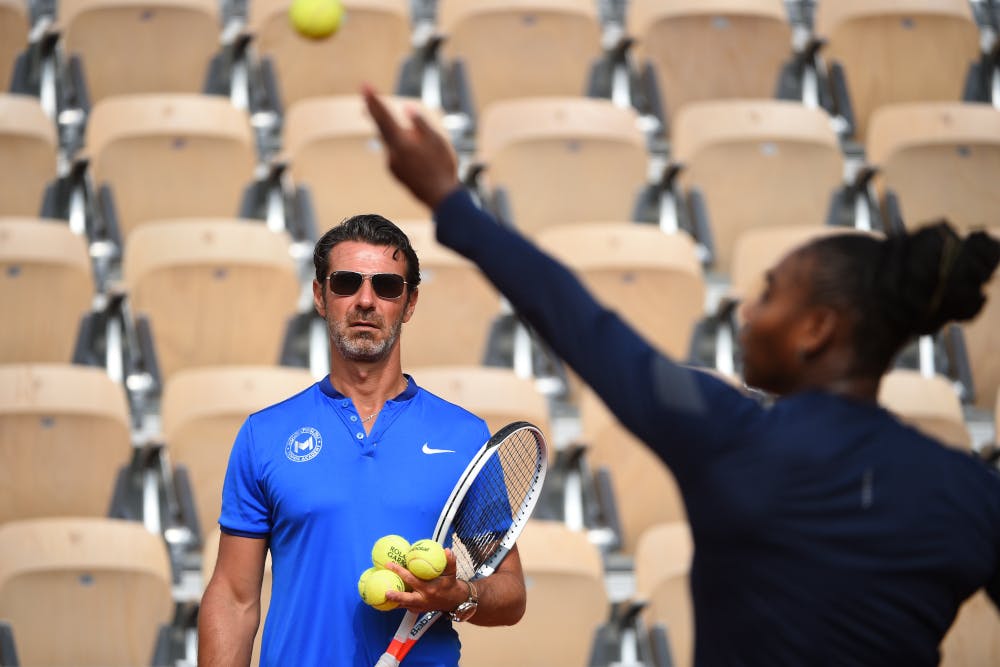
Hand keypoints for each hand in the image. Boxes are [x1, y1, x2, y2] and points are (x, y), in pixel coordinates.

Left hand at [362, 85, 461, 210]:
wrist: (441, 198)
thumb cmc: (442, 167)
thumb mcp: (436, 140)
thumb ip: (419, 123)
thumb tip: (406, 108)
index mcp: (401, 142)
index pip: (384, 116)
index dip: (374, 100)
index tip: (365, 86)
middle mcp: (392, 153)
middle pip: (379, 127)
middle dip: (373, 110)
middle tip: (365, 96)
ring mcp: (392, 164)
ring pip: (387, 140)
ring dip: (387, 127)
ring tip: (386, 118)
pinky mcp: (396, 173)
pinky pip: (393, 152)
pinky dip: (396, 142)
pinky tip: (406, 144)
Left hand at [382, 548, 466, 613]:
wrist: (454, 601)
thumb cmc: (450, 585)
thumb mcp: (452, 573)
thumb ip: (450, 561)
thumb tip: (446, 550)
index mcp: (429, 588)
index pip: (412, 579)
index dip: (400, 571)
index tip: (390, 565)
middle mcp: (423, 599)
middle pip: (406, 599)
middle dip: (395, 595)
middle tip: (385, 592)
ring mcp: (420, 607)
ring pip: (403, 605)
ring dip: (393, 602)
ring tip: (380, 598)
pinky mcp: (417, 610)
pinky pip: (405, 608)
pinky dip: (397, 604)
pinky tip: (388, 601)